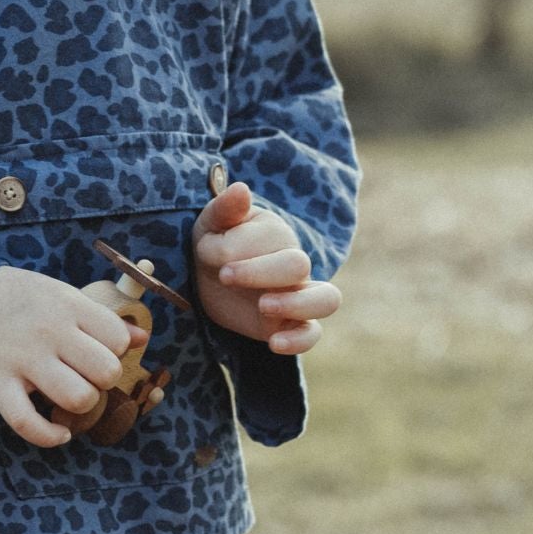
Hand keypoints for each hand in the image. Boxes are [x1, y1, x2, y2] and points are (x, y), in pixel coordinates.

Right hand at [0, 265, 133, 447]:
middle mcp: (49, 332)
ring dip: (80, 407)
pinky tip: (59, 433)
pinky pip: (28, 423)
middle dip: (102, 381)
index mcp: (68, 305)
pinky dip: (49, 436)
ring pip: (78, 399)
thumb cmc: (14, 297)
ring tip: (69, 399)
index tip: (98, 351)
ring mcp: (22, 359)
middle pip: (106, 372)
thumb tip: (142, 338)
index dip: (116, 351)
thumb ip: (100, 316)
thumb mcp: (58, 293)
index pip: (119, 339)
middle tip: (84, 375)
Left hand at [194, 177, 341, 354]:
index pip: (269, 238)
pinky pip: (312, 334)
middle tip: (225, 276)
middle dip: (260, 271)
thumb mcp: (211, 223)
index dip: (235, 246)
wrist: (207, 280)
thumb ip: (226, 208)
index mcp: (276, 233)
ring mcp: (297, 295)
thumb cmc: (214, 243)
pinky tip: (274, 343)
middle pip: (298, 264)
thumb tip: (241, 190)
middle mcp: (294, 263)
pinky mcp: (290, 325)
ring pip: (326, 299)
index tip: (206, 250)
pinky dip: (299, 340)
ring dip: (297, 303)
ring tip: (263, 306)